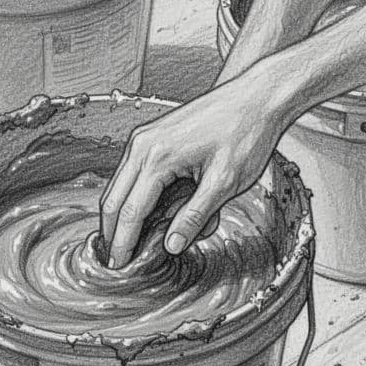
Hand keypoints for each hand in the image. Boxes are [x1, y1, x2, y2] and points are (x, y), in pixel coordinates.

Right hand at [100, 79, 286, 267]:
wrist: (255, 97)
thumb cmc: (245, 134)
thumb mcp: (225, 182)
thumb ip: (195, 215)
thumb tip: (170, 245)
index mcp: (157, 157)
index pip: (129, 211)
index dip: (122, 243)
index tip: (119, 267)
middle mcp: (142, 145)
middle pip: (112, 199)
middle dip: (111, 233)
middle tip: (116, 262)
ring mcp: (143, 138)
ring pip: (117, 186)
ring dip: (118, 216)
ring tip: (126, 244)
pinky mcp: (151, 136)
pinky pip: (130, 173)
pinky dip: (130, 197)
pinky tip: (142, 215)